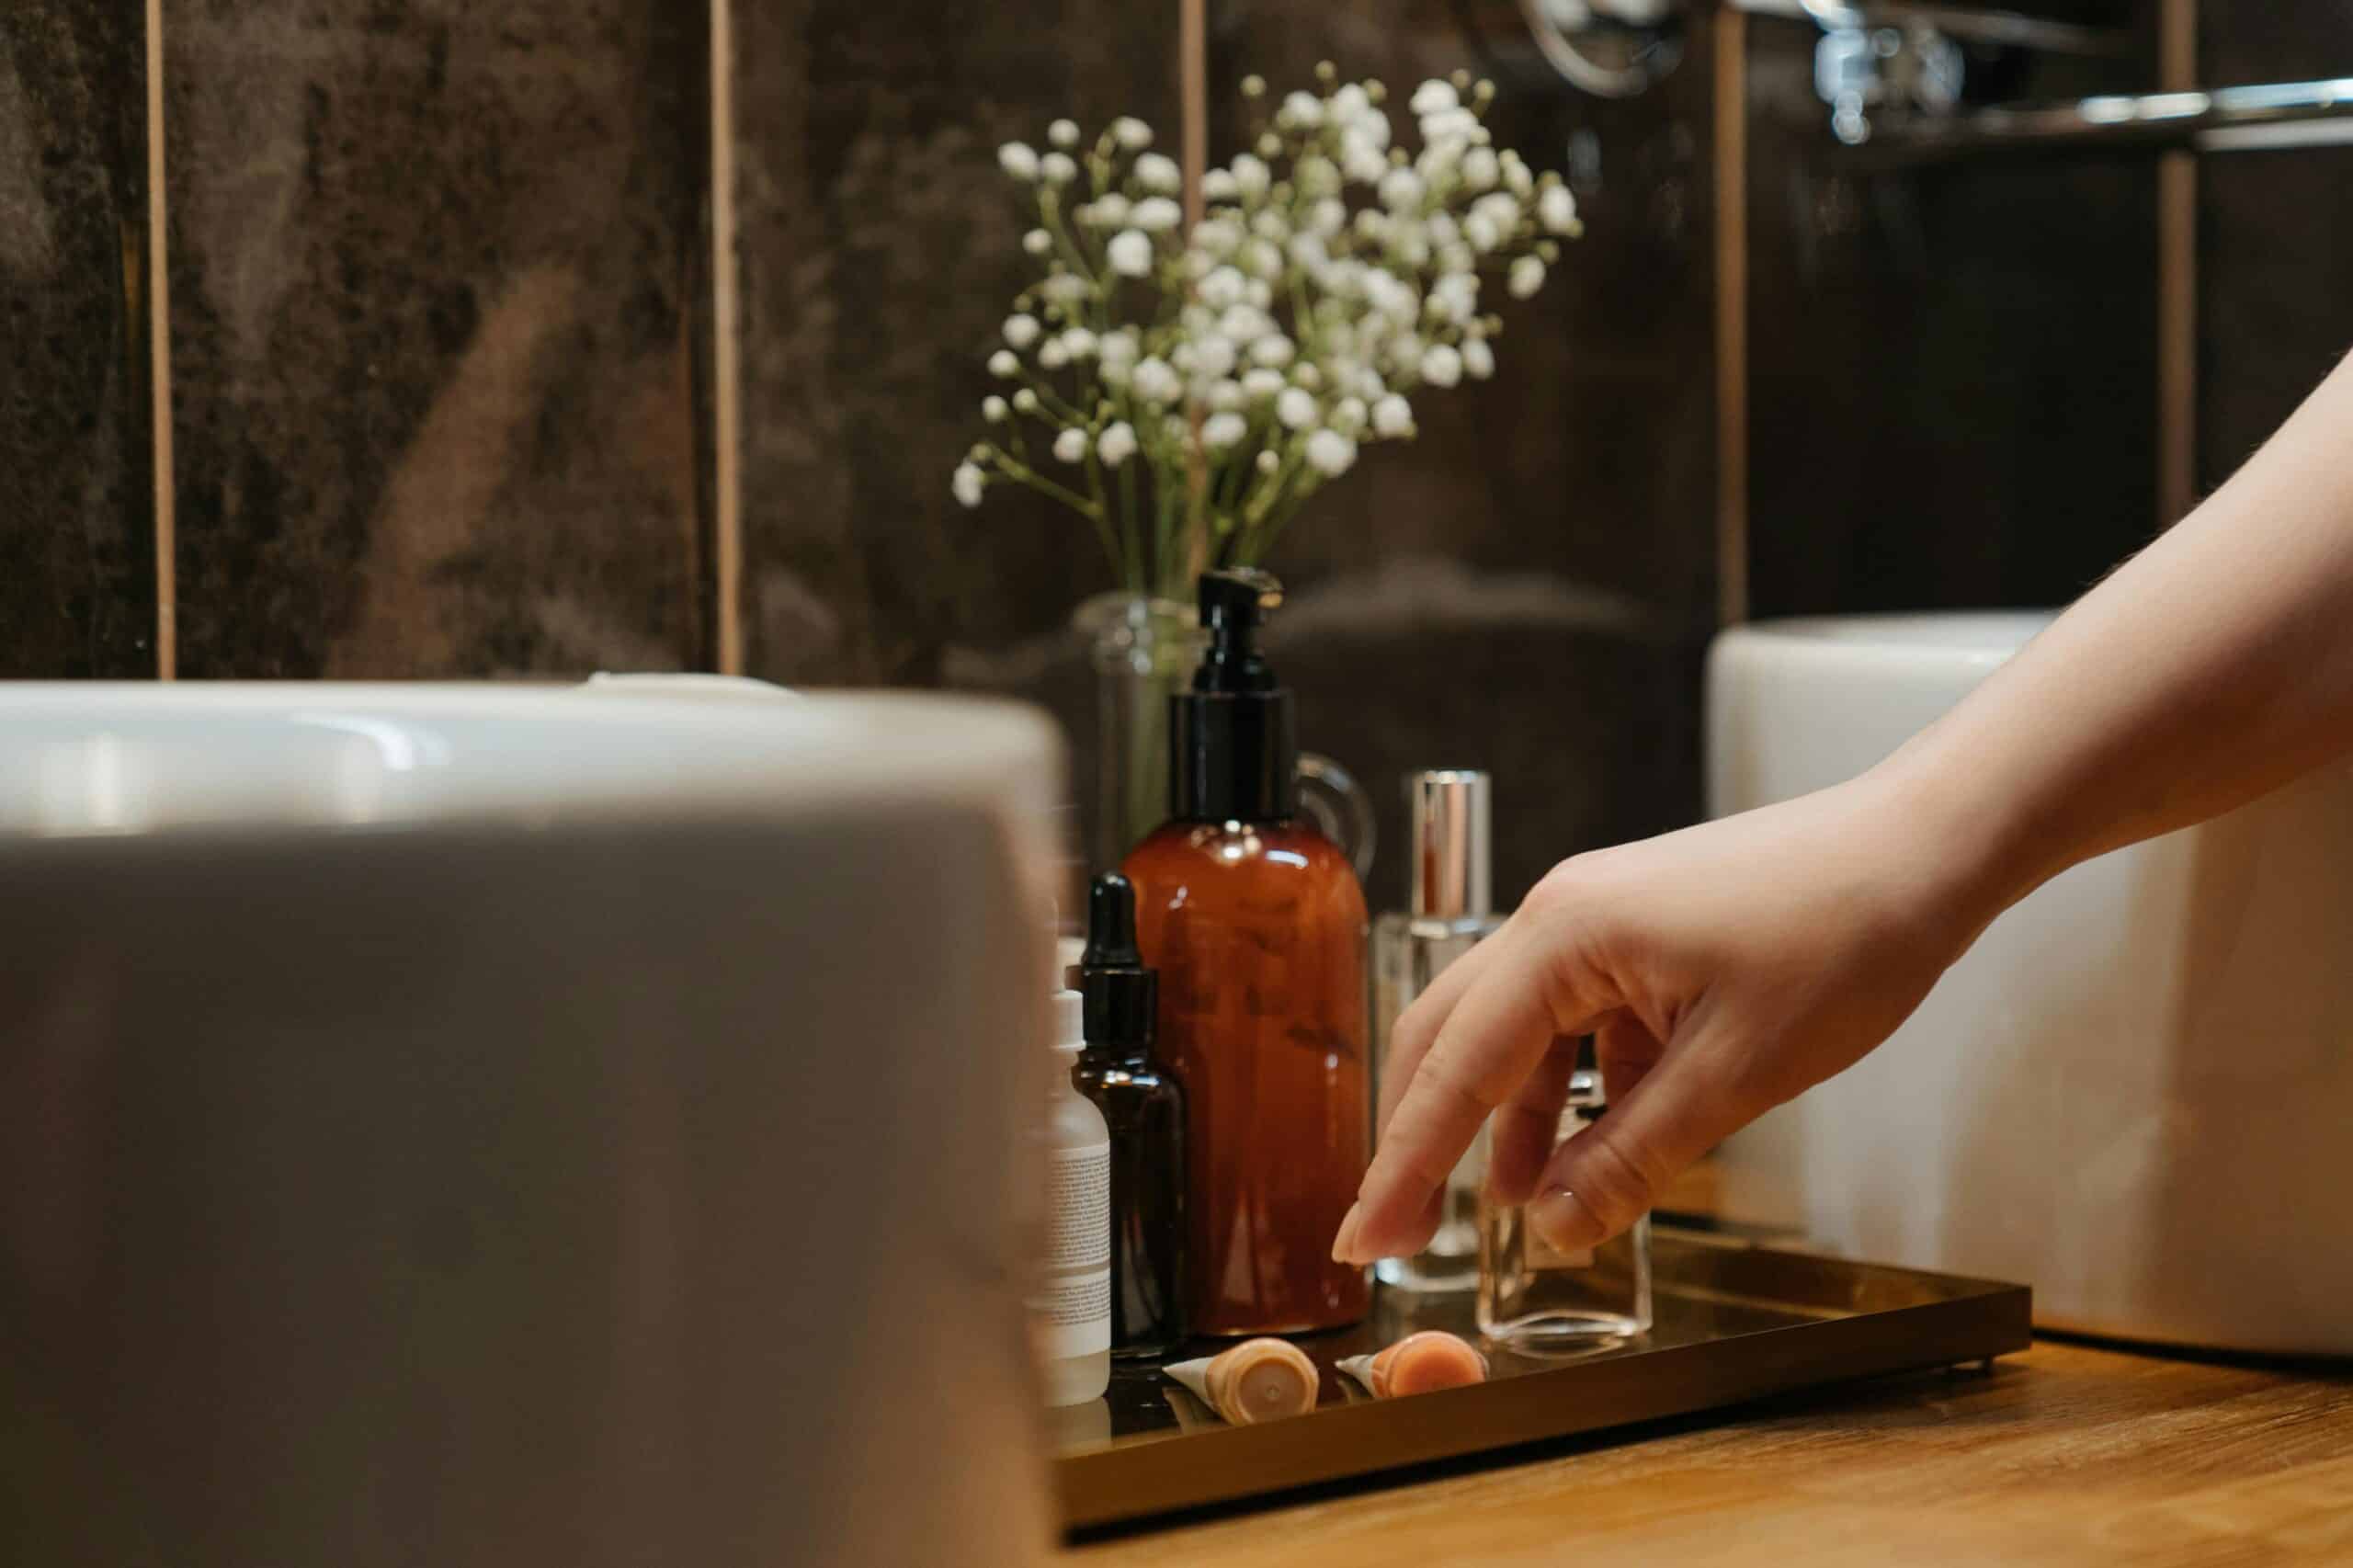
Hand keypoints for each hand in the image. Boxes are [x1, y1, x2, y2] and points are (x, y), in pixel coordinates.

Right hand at [1333, 771, 1994, 1264]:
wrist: (1925, 847)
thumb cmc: (1843, 933)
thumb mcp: (1736, 1072)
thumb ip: (1633, 1155)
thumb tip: (1553, 1228)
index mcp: (1563, 937)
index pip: (1454, 1069)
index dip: (1405, 1164)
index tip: (1366, 1237)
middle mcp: (1559, 919)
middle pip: (1452, 1039)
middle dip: (1424, 1139)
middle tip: (1400, 1232)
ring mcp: (1598, 923)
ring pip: (1517, 1036)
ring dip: (1508, 1122)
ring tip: (1514, 1209)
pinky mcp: (1638, 936)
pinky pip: (1577, 1024)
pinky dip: (1573, 1092)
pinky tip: (1594, 1147)